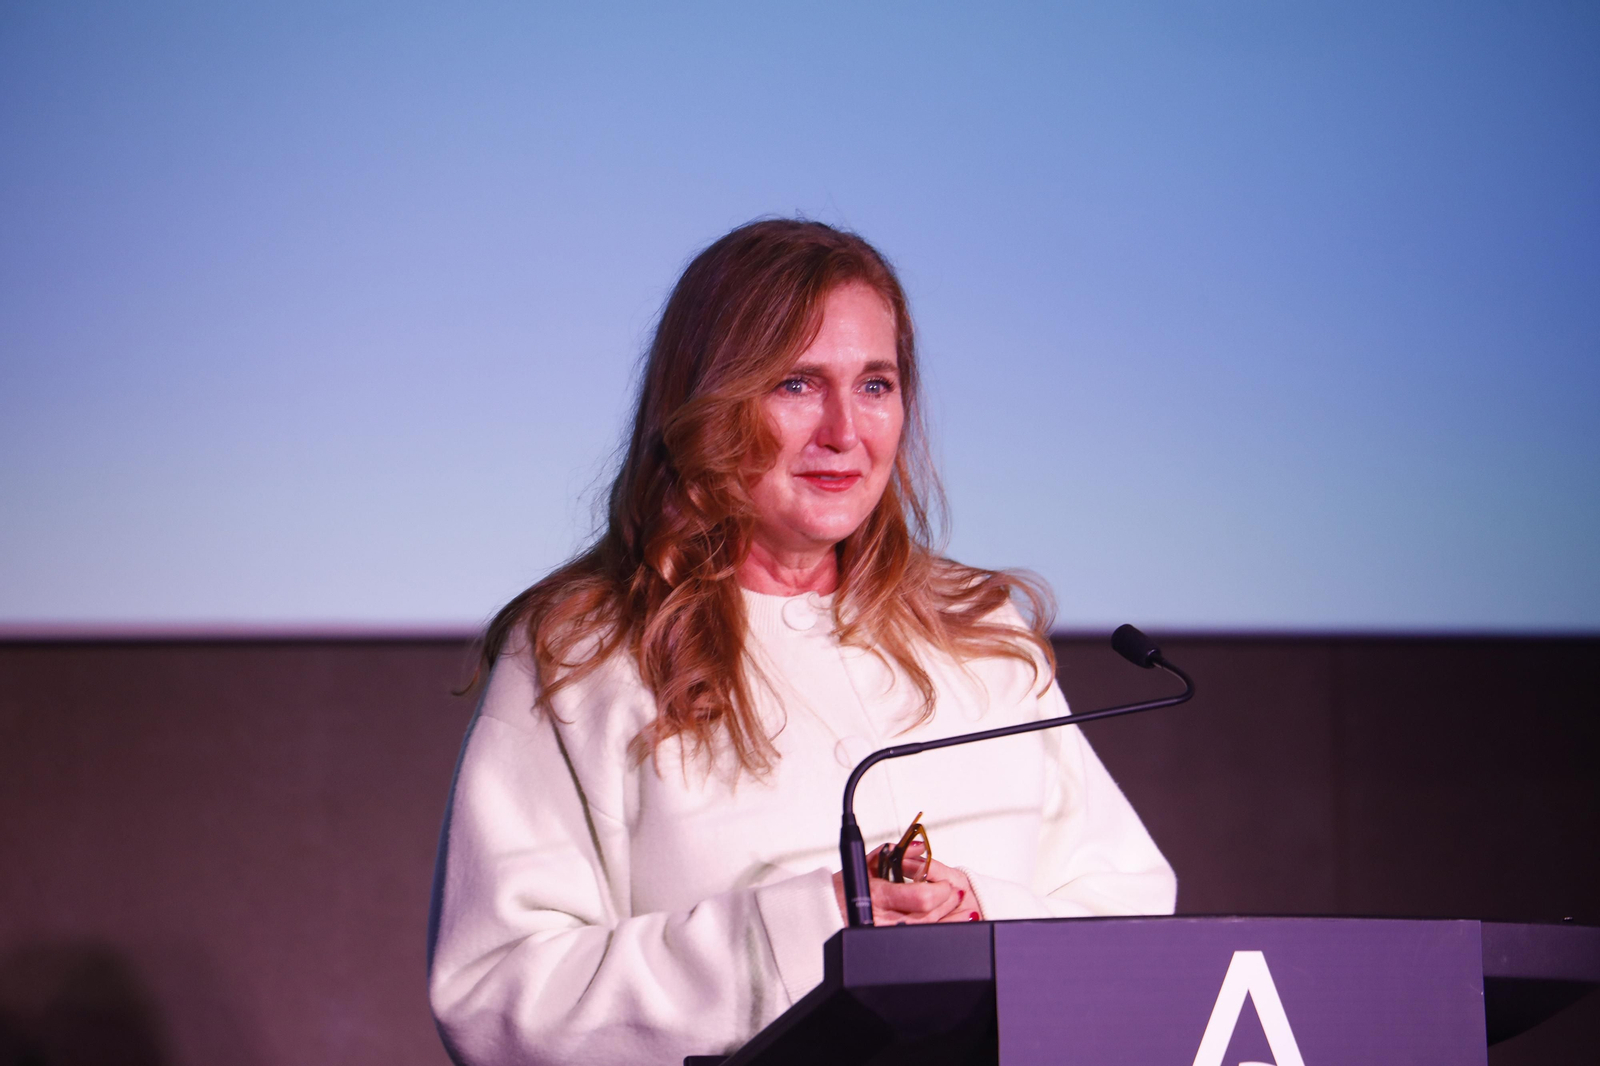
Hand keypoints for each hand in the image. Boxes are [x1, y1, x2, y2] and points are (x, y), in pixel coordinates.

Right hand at [833, 843, 982, 925]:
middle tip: (955, 891)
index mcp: (879, 895)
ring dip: (947, 916)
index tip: (945, 883)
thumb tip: (918, 847)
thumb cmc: (838, 891)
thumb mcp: (864, 864)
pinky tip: (945, 922)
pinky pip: (919, 938)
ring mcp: (887, 933)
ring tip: (953, 904)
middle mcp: (885, 918)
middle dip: (949, 901)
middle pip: (930, 914)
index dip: (940, 890)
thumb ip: (892, 853)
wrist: (821, 915)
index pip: (923, 897)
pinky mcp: (888, 941)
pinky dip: (936, 929)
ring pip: (928, 928)